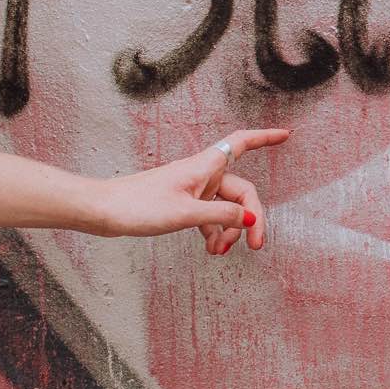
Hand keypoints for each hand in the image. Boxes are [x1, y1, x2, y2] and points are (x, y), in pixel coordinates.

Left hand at [89, 128, 290, 253]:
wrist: (103, 211)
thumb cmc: (138, 206)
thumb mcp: (185, 214)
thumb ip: (221, 217)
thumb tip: (251, 219)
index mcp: (204, 167)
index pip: (241, 143)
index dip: (265, 138)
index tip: (286, 136)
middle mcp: (202, 175)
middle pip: (241, 192)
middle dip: (251, 218)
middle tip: (255, 245)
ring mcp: (192, 190)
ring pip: (225, 208)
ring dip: (229, 230)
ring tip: (221, 252)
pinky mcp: (182, 203)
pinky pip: (209, 216)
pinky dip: (213, 232)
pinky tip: (211, 249)